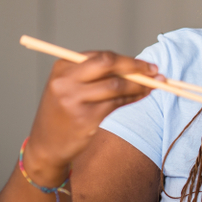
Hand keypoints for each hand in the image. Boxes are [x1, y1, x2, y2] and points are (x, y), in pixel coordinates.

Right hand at [24, 52, 160, 183]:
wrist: (46, 145)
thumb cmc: (64, 112)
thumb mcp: (71, 87)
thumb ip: (97, 75)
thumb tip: (137, 67)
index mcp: (62, 68)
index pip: (101, 57)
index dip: (128, 60)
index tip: (146, 65)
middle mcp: (66, 81)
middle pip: (109, 64)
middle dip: (136, 66)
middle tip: (155, 71)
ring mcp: (74, 100)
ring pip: (116, 85)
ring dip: (139, 85)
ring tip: (153, 86)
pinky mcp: (85, 119)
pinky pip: (116, 103)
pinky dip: (133, 98)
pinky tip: (141, 97)